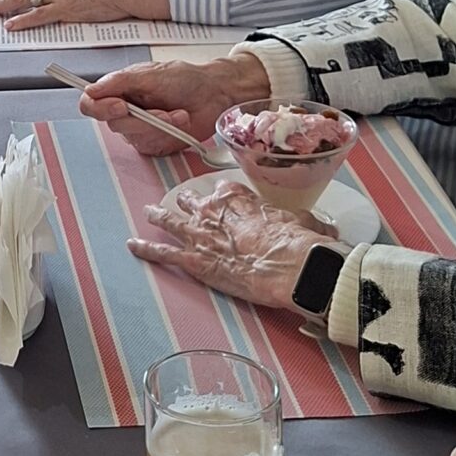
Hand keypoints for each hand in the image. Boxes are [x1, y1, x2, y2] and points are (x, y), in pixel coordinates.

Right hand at [81, 50, 270, 152]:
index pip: (91, 104)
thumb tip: (91, 90)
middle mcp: (125, 110)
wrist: (215, 94)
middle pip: (113, 124)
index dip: (100, 108)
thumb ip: (119, 82)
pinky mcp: (154, 143)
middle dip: (141, 119)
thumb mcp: (150, 74)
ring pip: (134, 137)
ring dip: (159, 125)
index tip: (121, 106)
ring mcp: (139, 129)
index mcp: (119, 89)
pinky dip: (168, 134)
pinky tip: (180, 123)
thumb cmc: (186, 79)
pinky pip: (151, 146)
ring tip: (178, 113)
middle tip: (162, 111)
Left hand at [125, 176, 329, 311]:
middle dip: (188, 202)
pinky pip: (163, 254)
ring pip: (171, 220)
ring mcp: (200, 236)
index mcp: (239, 198)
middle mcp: (214, 211)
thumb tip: (322, 229)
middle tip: (184, 202)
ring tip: (149, 212)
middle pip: (193, 201)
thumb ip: (303, 221)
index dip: (224, 196)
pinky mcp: (194, 262)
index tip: (225, 200)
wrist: (291, 266)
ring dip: (159, 215)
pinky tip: (133, 246)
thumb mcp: (304, 221)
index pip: (224, 190)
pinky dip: (147, 250)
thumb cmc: (299, 242)